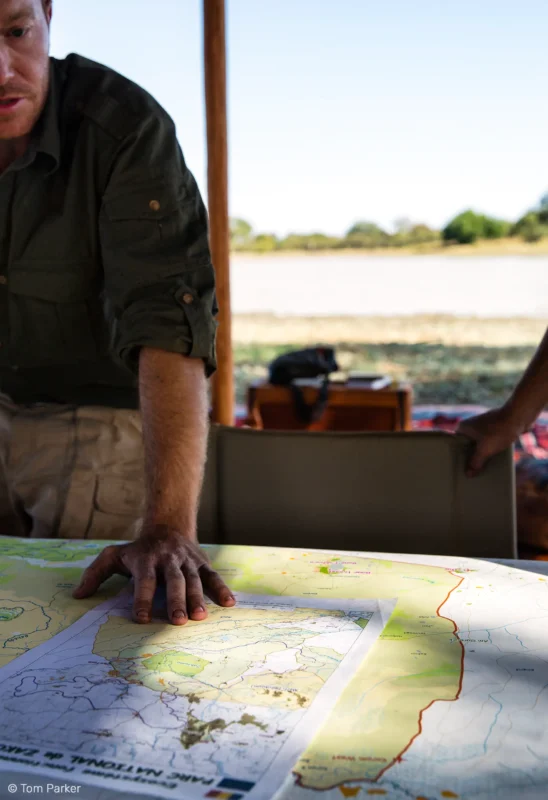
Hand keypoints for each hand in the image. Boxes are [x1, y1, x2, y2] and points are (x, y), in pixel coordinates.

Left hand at [72, 525, 234, 624]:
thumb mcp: (114, 555)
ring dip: (198, 598)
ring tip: (200, 617)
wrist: (168, 525)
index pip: (144, 580)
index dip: (142, 599)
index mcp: (145, 559)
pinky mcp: (202, 562)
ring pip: (194, 579)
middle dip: (176, 601)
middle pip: (172, 581)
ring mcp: (187, 561)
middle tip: (178, 622)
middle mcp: (168, 559)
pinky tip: (229, 603)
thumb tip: (77, 595)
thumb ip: (96, 574)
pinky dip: (222, 589)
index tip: (142, 618)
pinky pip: (213, 576)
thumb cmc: (138, 549)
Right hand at [456, 405, 525, 476]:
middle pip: (467, 446)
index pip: (454, 444)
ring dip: (482, 455)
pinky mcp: (494, 428)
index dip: (456, 457)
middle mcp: (470, 426)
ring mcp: (482, 426)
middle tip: (469, 472)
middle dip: (470, 458)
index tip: (457, 468)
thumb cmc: (498, 431)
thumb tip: (468, 474)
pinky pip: (489, 442)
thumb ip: (475, 462)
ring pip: (479, 445)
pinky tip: (493, 461)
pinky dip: (490, 450)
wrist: (519, 417)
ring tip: (481, 469)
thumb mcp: (485, 450)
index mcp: (462, 428)